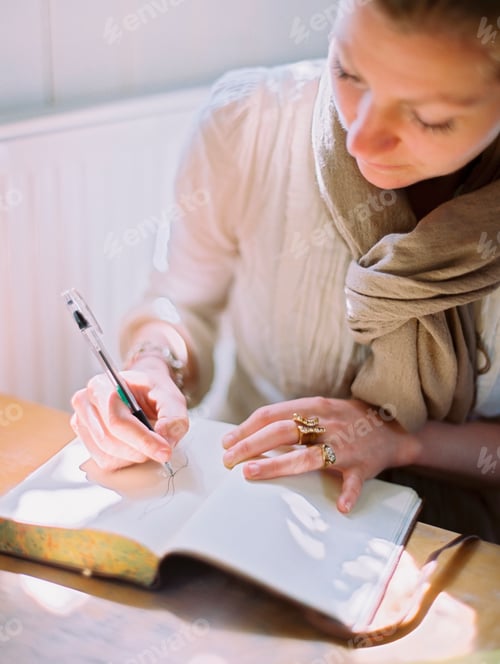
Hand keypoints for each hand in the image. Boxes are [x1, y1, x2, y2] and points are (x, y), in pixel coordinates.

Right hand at [71, 365, 188, 470]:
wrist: (141, 390)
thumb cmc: (152, 391)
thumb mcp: (171, 396)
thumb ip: (173, 416)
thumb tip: (166, 438)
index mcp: (102, 386)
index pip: (118, 420)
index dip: (143, 440)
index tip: (165, 451)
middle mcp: (86, 403)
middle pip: (111, 440)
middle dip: (141, 450)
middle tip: (164, 448)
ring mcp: (82, 422)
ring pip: (108, 454)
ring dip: (134, 456)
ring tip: (149, 442)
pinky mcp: (85, 440)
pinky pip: (105, 461)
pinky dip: (126, 460)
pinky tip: (135, 446)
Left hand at [222, 397, 418, 513]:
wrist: (392, 426)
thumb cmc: (344, 420)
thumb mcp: (318, 410)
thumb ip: (290, 420)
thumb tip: (248, 435)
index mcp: (314, 407)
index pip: (272, 414)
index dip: (246, 428)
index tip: (226, 442)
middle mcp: (327, 423)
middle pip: (282, 432)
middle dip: (250, 445)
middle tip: (228, 461)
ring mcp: (345, 445)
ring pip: (308, 456)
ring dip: (278, 464)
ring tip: (251, 473)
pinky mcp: (363, 466)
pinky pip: (355, 482)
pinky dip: (348, 494)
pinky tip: (339, 506)